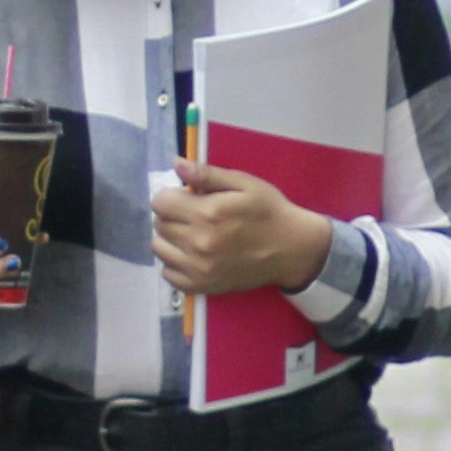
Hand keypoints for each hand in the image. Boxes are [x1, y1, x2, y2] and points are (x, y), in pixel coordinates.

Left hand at [150, 158, 333, 299]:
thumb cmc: (269, 211)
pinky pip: (169, 274)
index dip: (170, 195)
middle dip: (170, 214)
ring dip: (169, 238)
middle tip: (191, 214)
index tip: (185, 197)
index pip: (160, 202)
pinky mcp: (202, 286)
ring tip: (189, 233)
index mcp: (207, 213)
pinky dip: (174, 263)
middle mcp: (198, 243)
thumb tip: (176, 164)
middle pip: (159, 224)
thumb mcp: (244, 184)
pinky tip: (190, 254)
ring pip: (159, 249)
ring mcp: (199, 268)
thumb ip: (207, 174)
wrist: (292, 249)